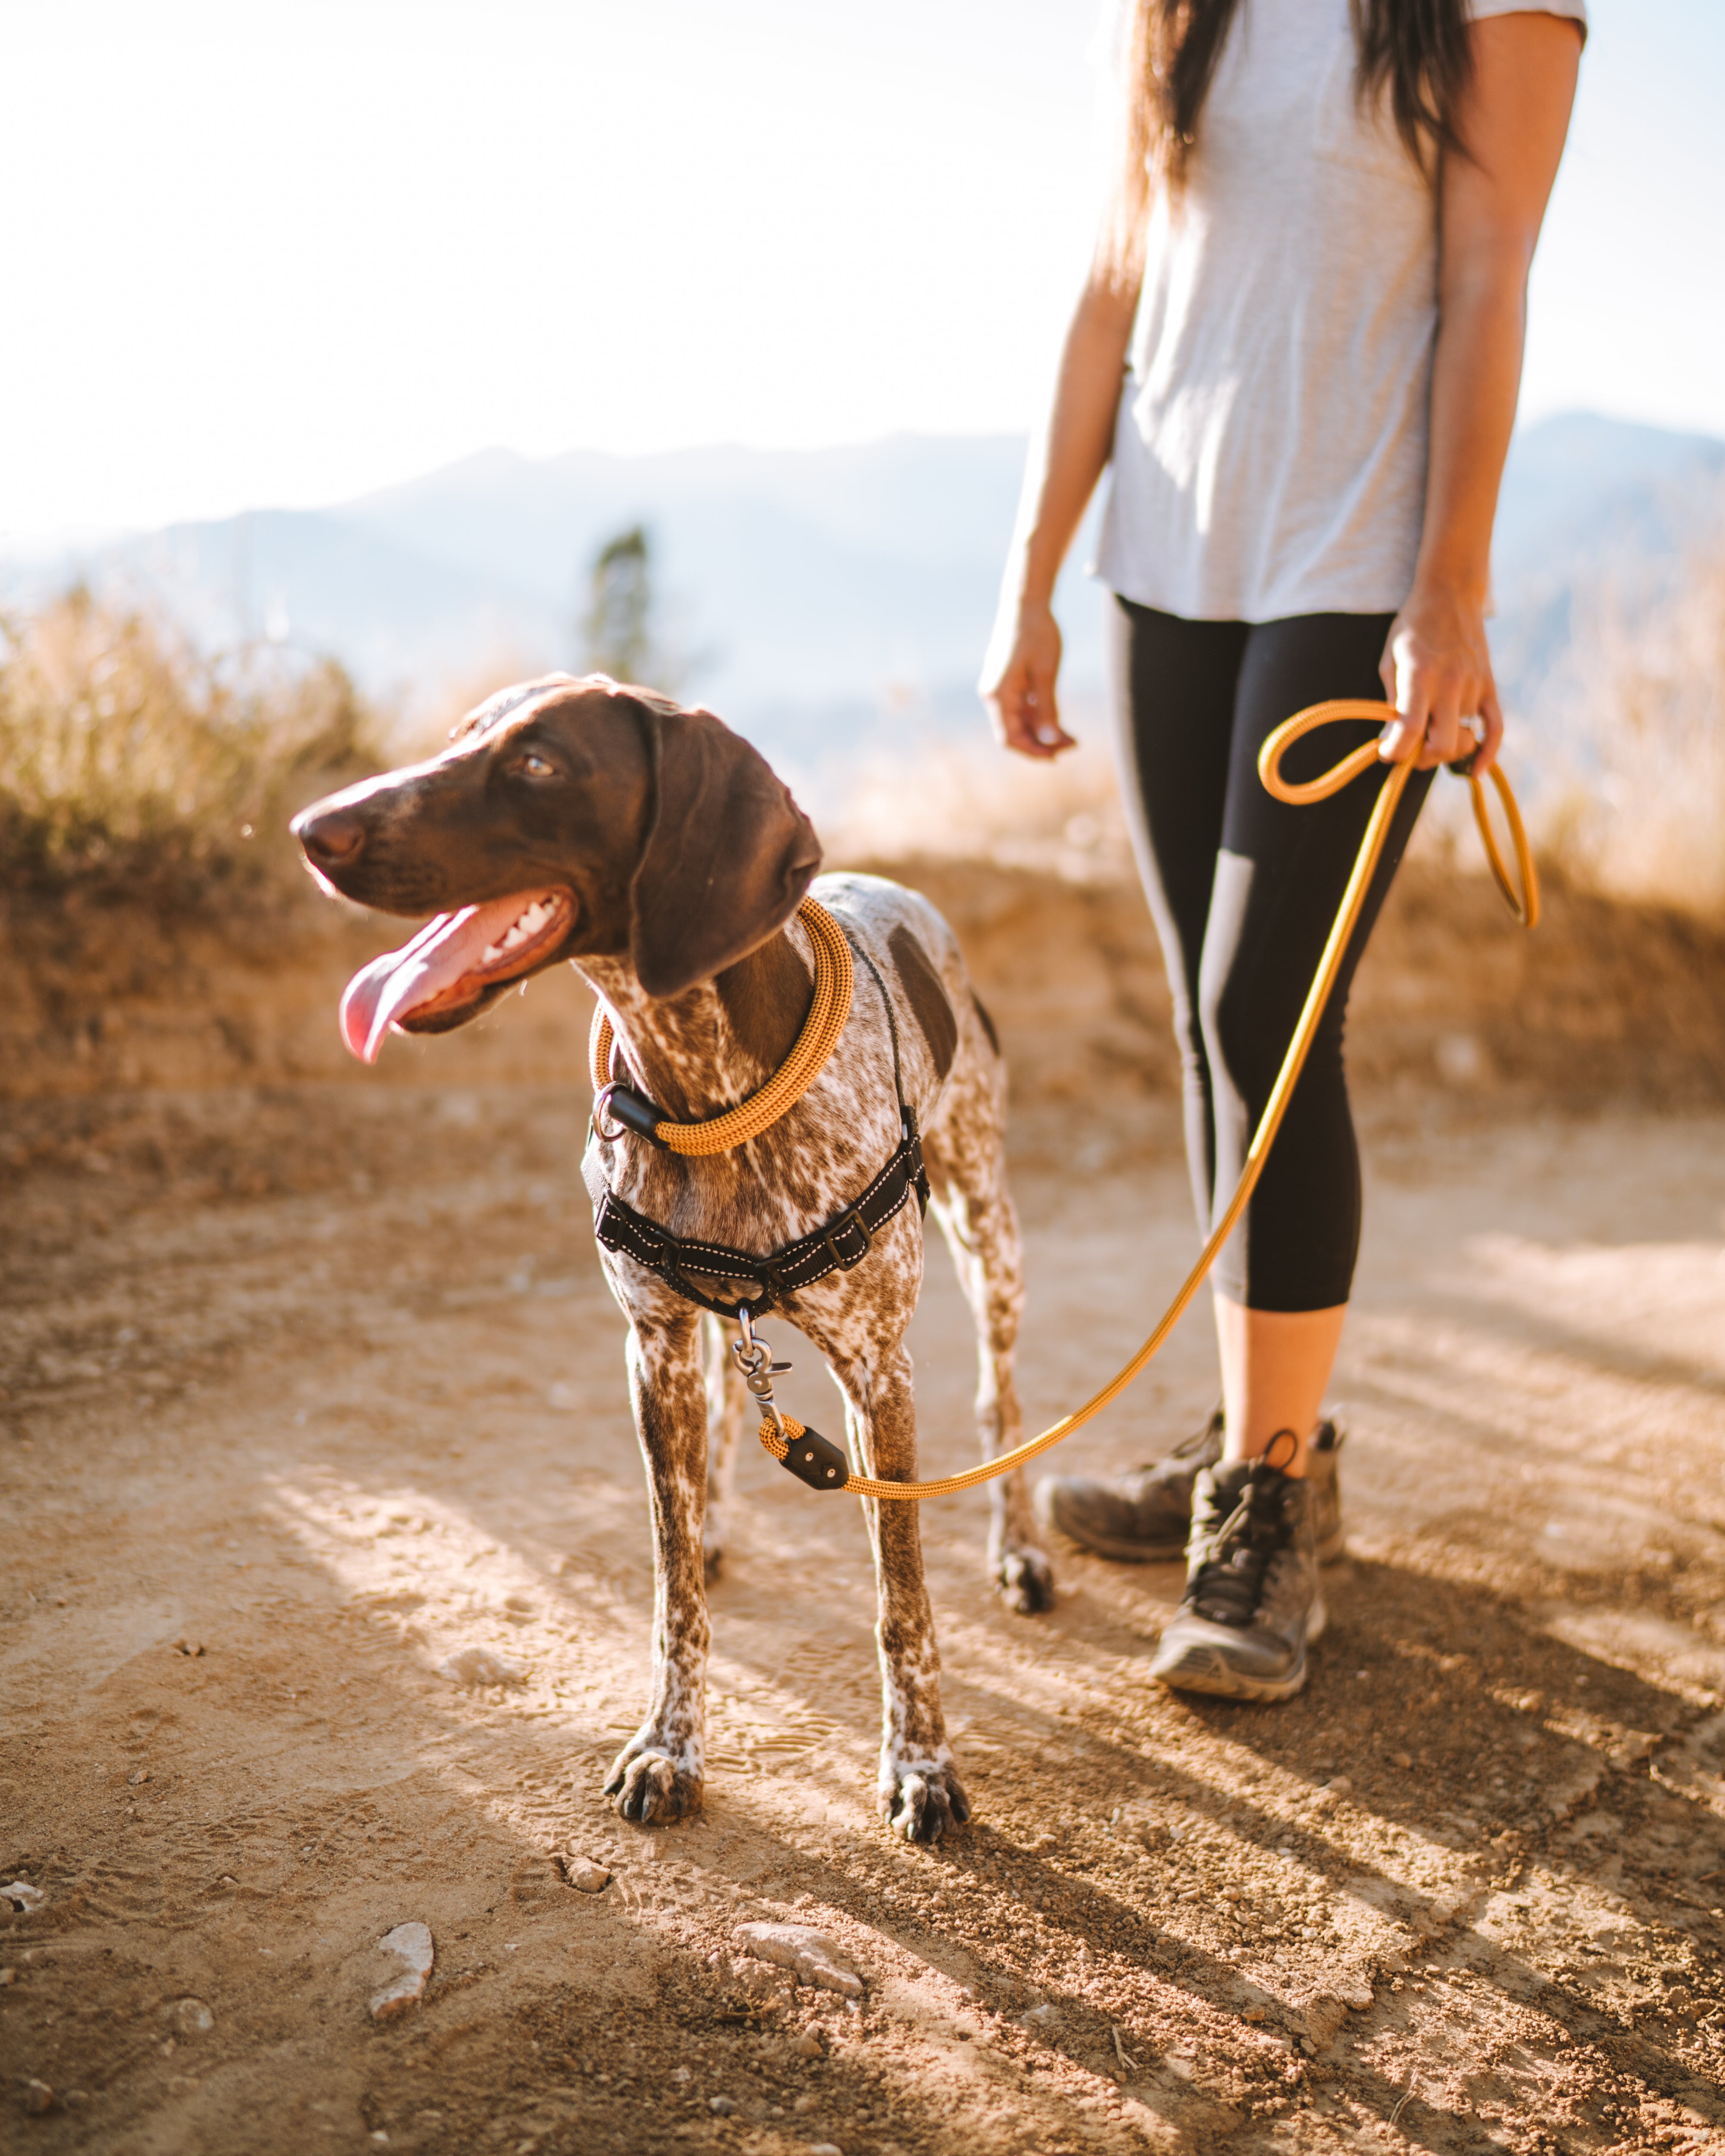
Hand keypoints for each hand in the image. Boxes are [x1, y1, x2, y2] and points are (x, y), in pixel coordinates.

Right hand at [979, 599, 1076, 759]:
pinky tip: (1060, 723)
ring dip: (1043, 733)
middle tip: (1072, 746)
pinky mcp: (1009, 683)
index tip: (1058, 756)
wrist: (1026, 603)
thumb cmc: (1036, 634)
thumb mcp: (1045, 673)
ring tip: (1071, 738)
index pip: (1010, 738)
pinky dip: (1039, 718)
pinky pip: (1022, 709)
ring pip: (1020, 722)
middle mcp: (993, 695)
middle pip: (1014, 733)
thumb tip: (1050, 741)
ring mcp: (1000, 689)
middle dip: (1042, 743)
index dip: (1033, 752)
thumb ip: (1046, 710)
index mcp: (997, 695)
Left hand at [1377, 583, 1503, 776]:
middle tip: (1409, 752)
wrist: (1451, 595)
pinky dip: (1486, 754)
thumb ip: (1392, 702)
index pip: (1411, 728)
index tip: (1386, 753)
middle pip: (1442, 745)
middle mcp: (1451, 682)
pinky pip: (1496, 730)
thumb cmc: (1412, 628)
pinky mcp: (1490, 687)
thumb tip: (1390, 741)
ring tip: (1428, 735)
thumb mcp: (1390, 660)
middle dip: (1421, 759)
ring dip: (1443, 747)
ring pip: (1462, 739)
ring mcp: (1475, 686)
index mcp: (1419, 673)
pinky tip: (1473, 770)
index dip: (1395, 751)